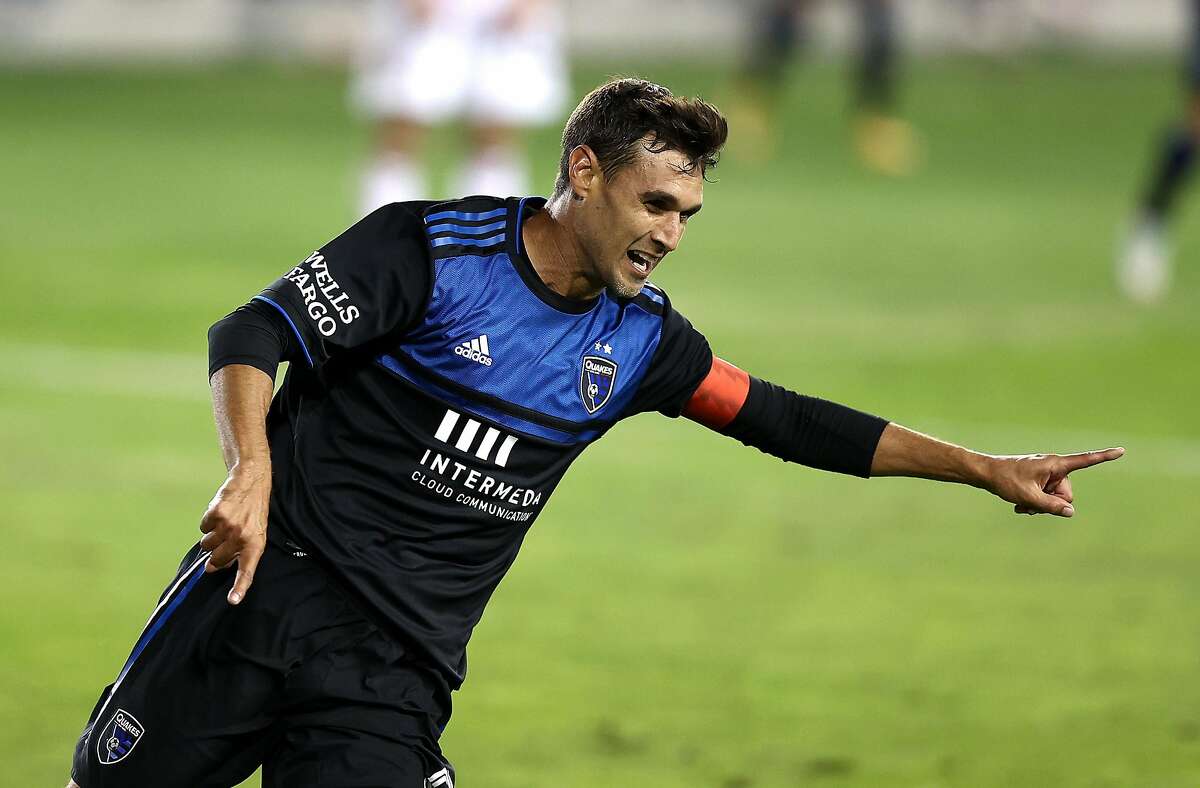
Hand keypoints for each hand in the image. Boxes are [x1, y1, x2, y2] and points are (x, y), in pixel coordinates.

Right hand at [199, 463, 270, 603]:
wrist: (252, 480)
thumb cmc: (254, 511)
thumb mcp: (255, 532)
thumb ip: (238, 551)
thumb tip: (213, 566)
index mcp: (256, 545)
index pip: (247, 571)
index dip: (239, 587)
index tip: (233, 600)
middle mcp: (243, 538)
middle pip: (216, 559)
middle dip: (216, 552)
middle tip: (225, 537)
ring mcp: (229, 526)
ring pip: (206, 544)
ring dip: (211, 535)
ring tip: (226, 522)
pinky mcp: (216, 515)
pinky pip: (202, 527)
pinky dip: (208, 521)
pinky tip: (221, 511)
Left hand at [981, 448, 1124, 516]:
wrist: (985, 474)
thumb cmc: (1006, 481)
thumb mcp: (1029, 497)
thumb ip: (1051, 506)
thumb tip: (1070, 512)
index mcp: (1055, 464)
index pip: (1085, 461)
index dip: (1104, 457)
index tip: (1122, 450)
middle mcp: (1054, 467)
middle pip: (1066, 495)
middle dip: (1051, 503)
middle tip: (1030, 501)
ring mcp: (1046, 474)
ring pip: (1055, 499)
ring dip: (1041, 505)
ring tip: (1022, 503)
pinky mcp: (1039, 480)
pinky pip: (1046, 497)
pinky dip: (1035, 503)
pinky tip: (1020, 505)